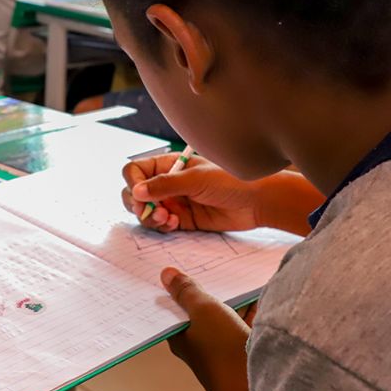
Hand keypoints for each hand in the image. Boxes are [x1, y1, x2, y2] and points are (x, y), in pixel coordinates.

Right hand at [122, 154, 260, 232]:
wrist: (257, 201)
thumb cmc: (232, 180)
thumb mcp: (196, 179)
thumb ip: (165, 185)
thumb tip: (137, 191)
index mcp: (169, 164)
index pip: (136, 170)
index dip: (133, 182)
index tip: (140, 195)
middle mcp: (168, 182)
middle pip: (135, 193)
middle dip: (138, 204)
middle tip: (149, 211)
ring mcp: (175, 201)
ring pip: (146, 211)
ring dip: (150, 217)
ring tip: (167, 218)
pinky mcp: (183, 219)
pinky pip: (162, 225)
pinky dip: (162, 226)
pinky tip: (175, 223)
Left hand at [162, 268, 252, 390]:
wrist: (254, 385)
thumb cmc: (222, 351)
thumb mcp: (202, 310)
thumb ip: (186, 291)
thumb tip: (167, 274)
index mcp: (181, 337)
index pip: (172, 308)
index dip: (176, 289)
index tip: (180, 268)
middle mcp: (199, 343)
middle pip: (200, 310)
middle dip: (207, 290)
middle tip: (211, 266)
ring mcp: (222, 347)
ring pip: (224, 316)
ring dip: (230, 299)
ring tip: (235, 274)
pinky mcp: (243, 349)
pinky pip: (244, 323)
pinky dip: (249, 310)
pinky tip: (256, 295)